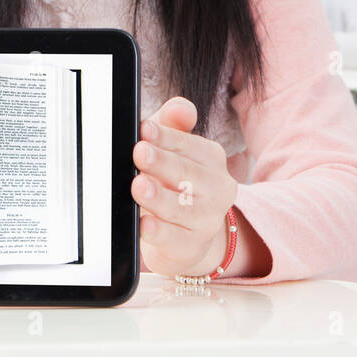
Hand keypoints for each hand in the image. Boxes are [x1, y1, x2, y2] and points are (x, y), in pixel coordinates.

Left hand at [132, 97, 236, 277]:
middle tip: (140, 152)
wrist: (187, 235)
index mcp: (212, 159)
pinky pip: (175, 239)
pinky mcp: (193, 247)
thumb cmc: (174, 184)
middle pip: (188, 174)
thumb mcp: (171, 152)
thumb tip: (181, 108)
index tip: (145, 129)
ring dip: (159, 197)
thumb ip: (172, 126)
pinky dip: (159, 232)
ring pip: (183, 207)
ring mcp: (208, 220)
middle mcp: (217, 188)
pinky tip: (144, 224)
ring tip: (139, 186)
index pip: (190, 145)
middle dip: (162, 163)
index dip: (167, 137)